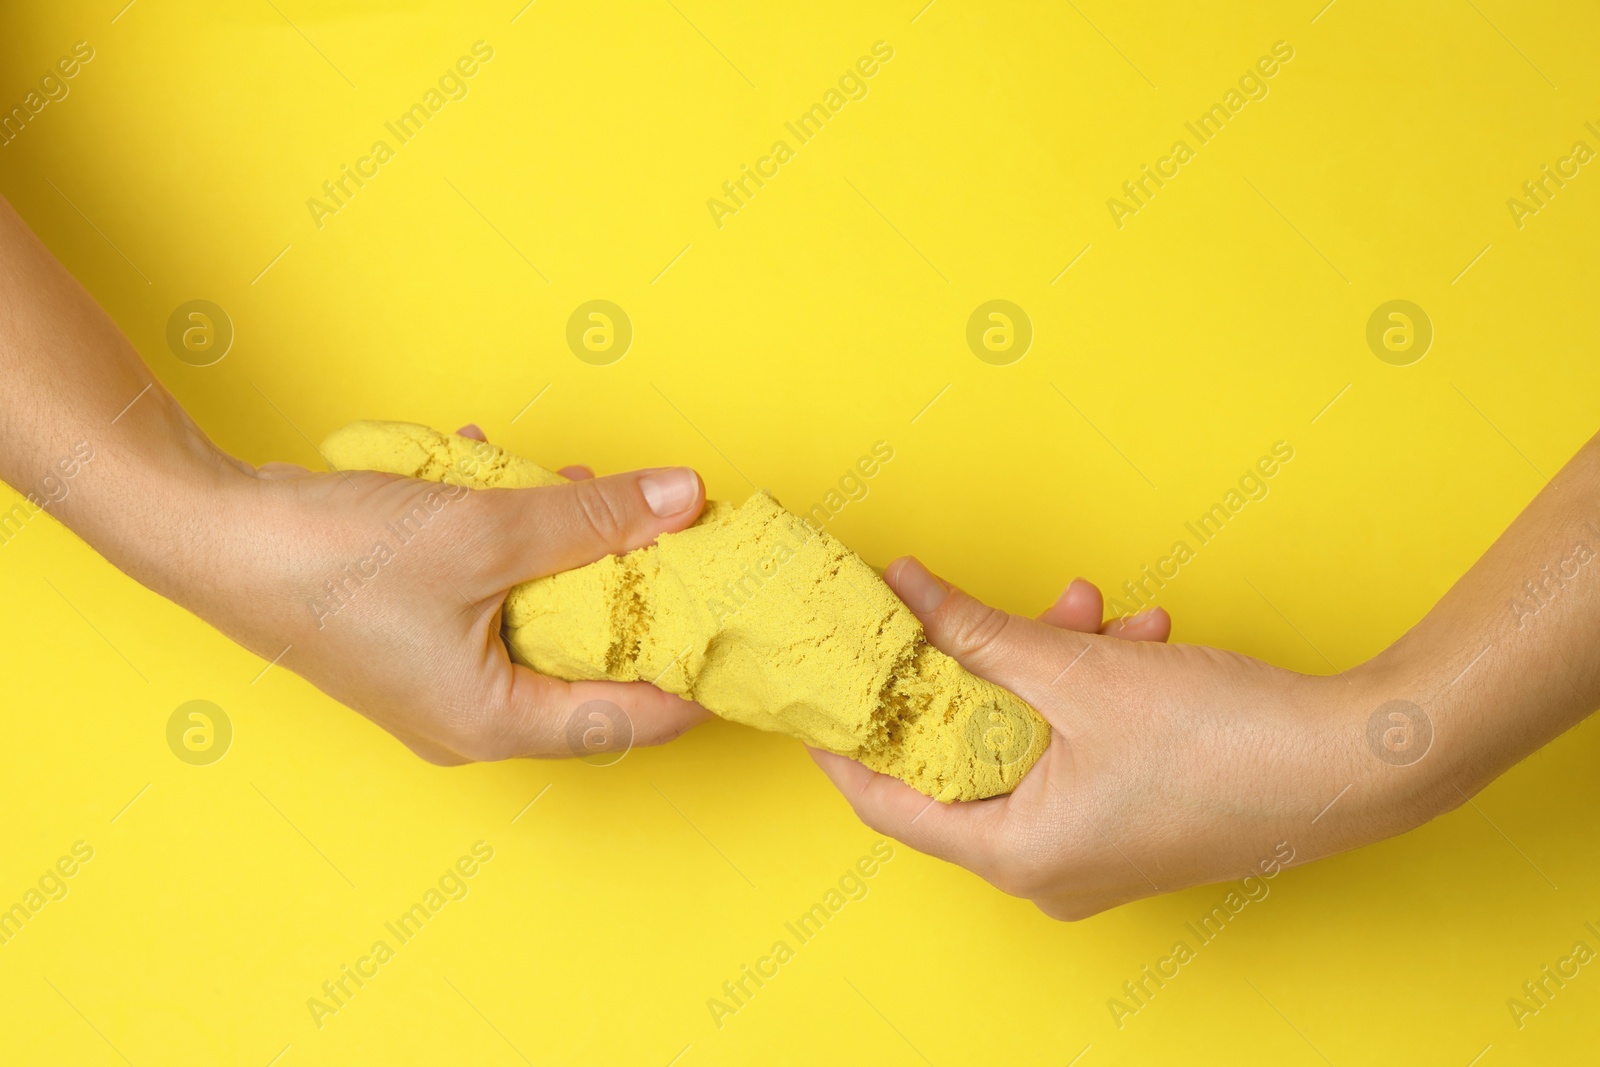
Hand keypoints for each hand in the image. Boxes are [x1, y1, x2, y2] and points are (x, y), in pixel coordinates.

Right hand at [169, 424, 710, 764]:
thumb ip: (592, 518)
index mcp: (495, 723)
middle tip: (663, 532)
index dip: (692, 671)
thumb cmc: (335, 559)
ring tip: (573, 486)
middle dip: (626, 589)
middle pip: (589, 669)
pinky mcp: (415, 643)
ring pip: (540, 625)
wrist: (211, 537)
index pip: (631, 720)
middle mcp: (470, 722)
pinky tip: (498, 477)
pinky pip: (490, 602)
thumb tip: (683, 498)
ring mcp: (439, 685)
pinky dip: (507, 546)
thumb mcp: (485, 532)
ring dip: (563, 553)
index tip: (734, 622)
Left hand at [810, 557, 1423, 919]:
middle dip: (979, 667)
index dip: (847, 734)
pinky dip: (1095, 691)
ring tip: (1093, 614)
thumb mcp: (1076, 670)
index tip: (825, 677)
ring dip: (1051, 666)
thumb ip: (974, 629)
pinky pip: (1082, 749)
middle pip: (965, 756)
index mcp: (1017, 855)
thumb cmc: (1222, 738)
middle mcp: (1047, 870)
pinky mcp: (1134, 822)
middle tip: (976, 607)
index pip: (886, 800)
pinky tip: (1140, 638)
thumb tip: (903, 588)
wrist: (1354, 760)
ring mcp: (1094, 852)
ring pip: (1032, 740)